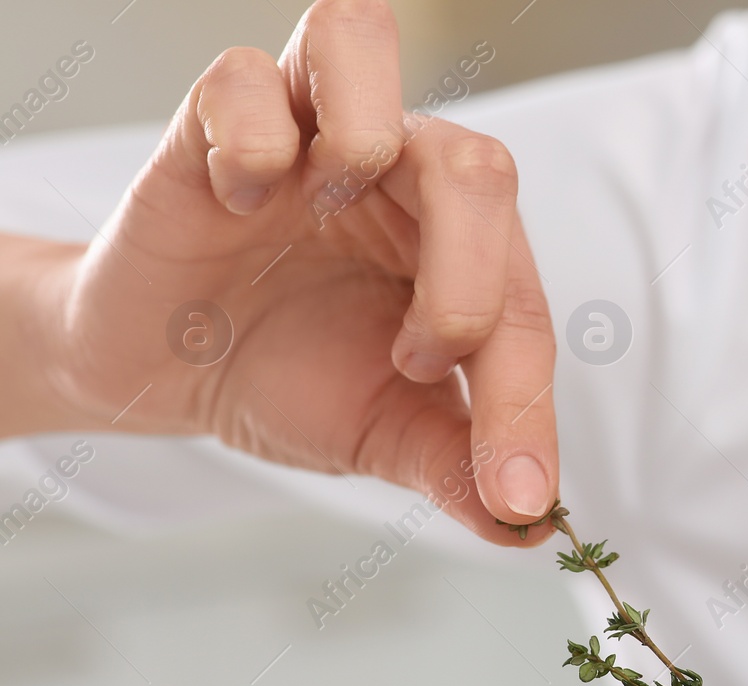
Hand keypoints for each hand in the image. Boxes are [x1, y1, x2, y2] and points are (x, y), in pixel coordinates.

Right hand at [25, 0, 557, 544]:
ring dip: (366, 142)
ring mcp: (308, 133)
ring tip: (330, 220)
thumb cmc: (289, 379)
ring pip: (366, 46)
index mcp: (462, 246)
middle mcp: (399, 172)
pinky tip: (236, 207)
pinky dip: (248, 144)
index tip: (515, 489)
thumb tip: (533, 525)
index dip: (525, 401)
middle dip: (467, 284)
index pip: (521, 303)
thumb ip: (456, 466)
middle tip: (416, 361)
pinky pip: (242, 78)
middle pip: (477, 167)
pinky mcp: (214, 121)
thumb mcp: (382, 433)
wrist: (165, 376)